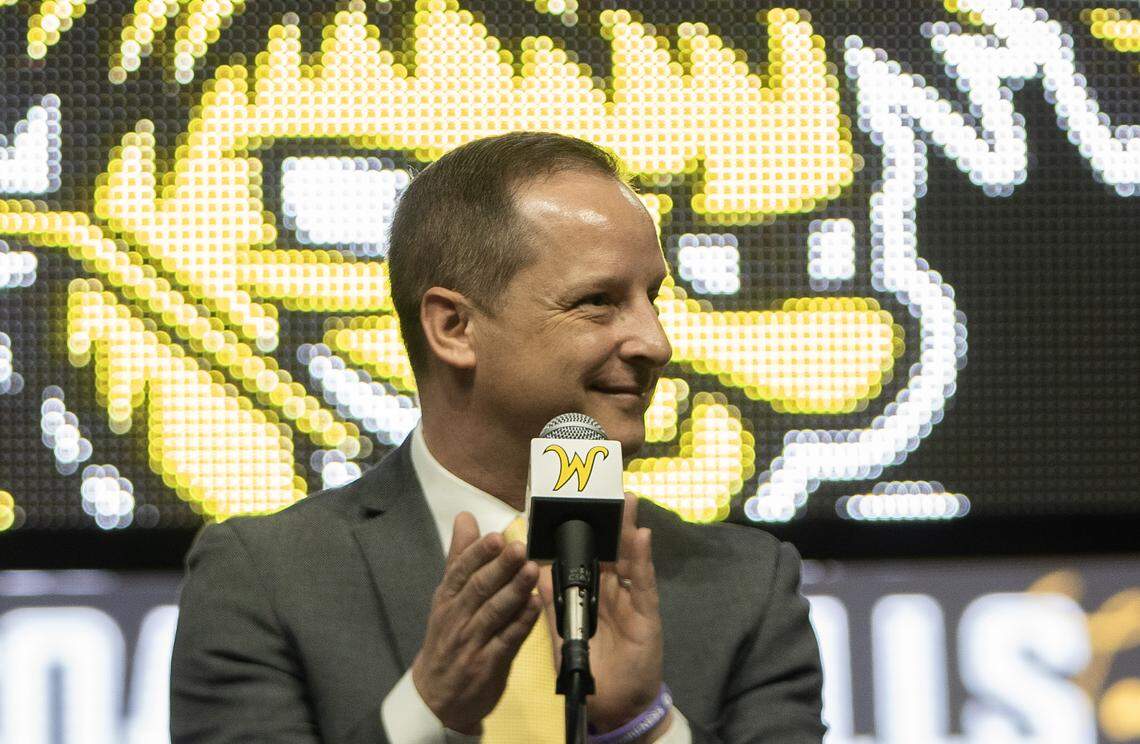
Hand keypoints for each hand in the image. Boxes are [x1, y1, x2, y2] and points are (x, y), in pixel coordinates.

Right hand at [411, 511, 542, 733]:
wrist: (434, 696)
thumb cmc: (446, 639)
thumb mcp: (446, 596)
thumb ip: (460, 557)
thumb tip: (465, 518)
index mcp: (447, 598)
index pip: (461, 571)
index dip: (479, 554)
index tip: (495, 537)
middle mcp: (457, 618)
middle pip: (479, 589)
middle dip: (500, 567)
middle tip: (519, 548)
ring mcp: (472, 642)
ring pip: (494, 612)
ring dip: (514, 590)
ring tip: (532, 570)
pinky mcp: (488, 664)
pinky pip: (507, 641)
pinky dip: (522, 622)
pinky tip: (535, 606)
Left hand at [538, 492, 664, 734]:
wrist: (611, 704)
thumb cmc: (588, 666)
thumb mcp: (563, 630)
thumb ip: (552, 600)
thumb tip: (535, 569)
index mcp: (590, 592)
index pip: (587, 553)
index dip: (584, 528)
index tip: (577, 499)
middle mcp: (612, 591)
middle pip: (610, 548)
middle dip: (610, 519)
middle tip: (607, 486)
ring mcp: (630, 600)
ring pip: (628, 558)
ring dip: (628, 529)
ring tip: (627, 500)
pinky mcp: (646, 614)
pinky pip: (642, 583)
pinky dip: (641, 560)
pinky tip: (641, 536)